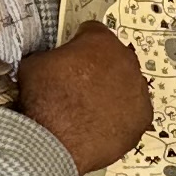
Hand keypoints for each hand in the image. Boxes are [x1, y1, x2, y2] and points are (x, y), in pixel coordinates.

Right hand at [16, 20, 155, 174]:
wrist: (55, 143)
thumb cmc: (45, 103)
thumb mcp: (34, 65)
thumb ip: (50, 56)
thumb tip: (49, 61)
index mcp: (100, 41)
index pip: (93, 32)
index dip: (80, 42)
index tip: (75, 52)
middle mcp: (125, 61)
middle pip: (114, 58)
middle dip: (99, 68)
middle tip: (80, 83)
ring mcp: (137, 91)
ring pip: (126, 85)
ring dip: (112, 92)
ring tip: (90, 107)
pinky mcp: (142, 118)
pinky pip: (132, 112)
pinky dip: (120, 116)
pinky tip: (101, 124)